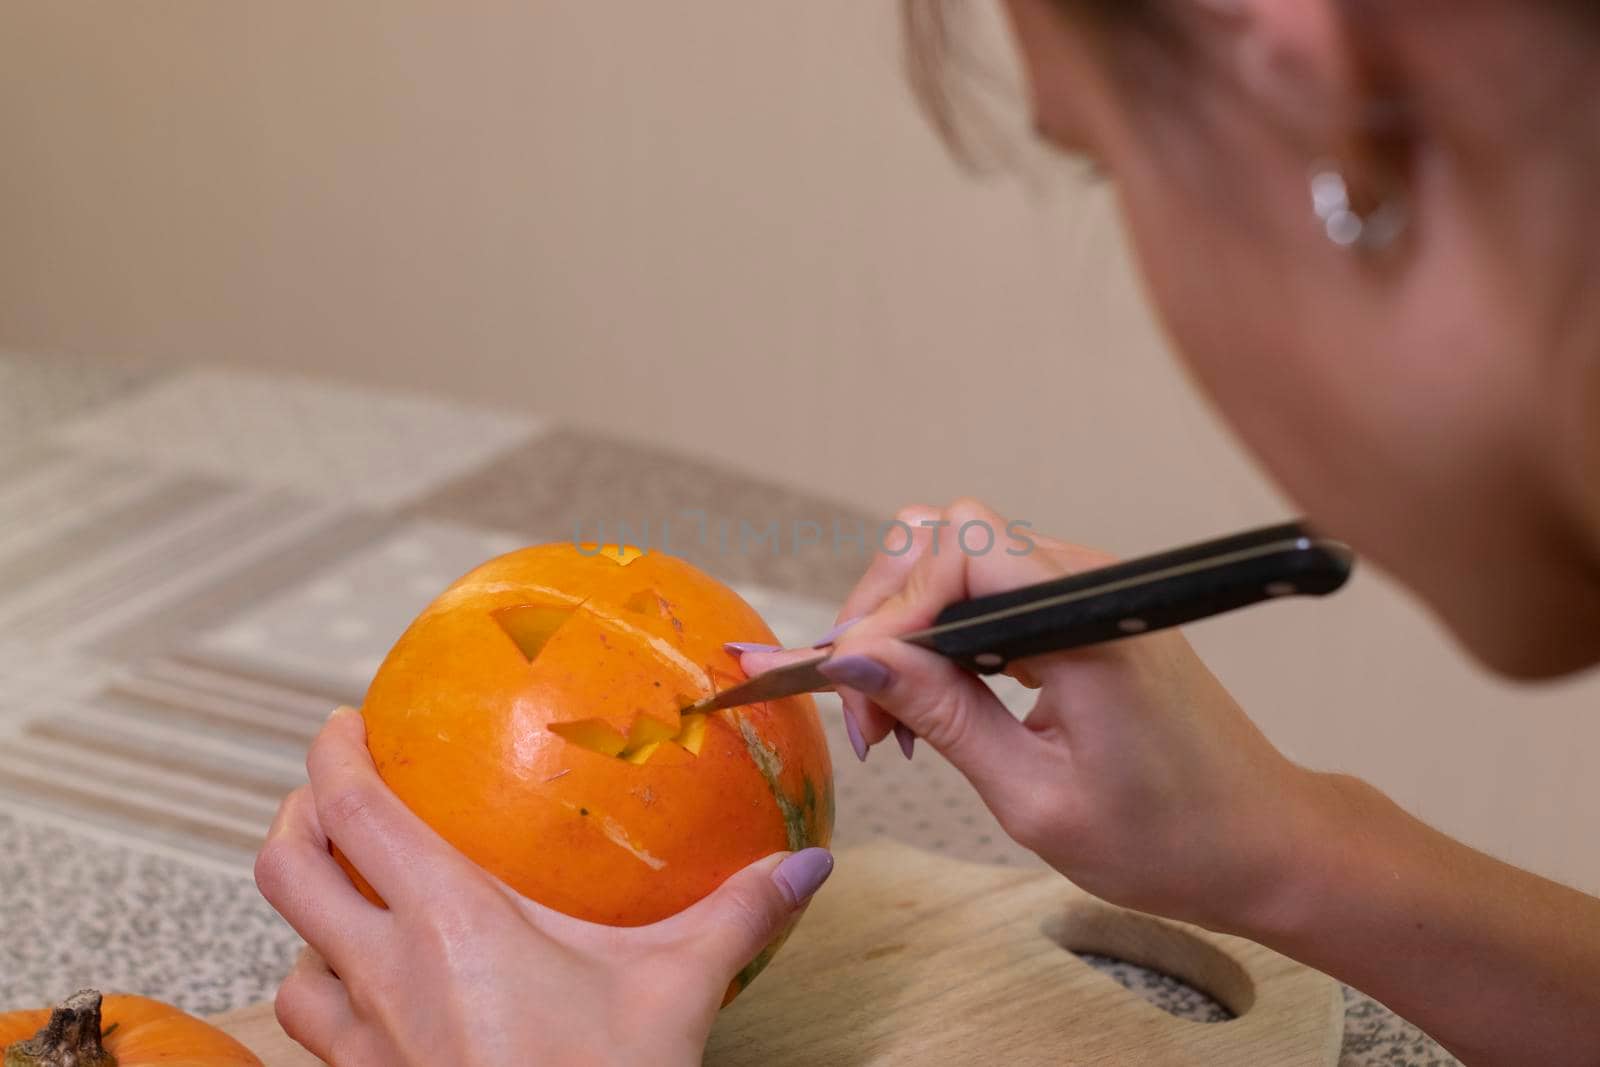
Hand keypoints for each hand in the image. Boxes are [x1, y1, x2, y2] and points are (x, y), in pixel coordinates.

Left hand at [255, 708, 832, 1066]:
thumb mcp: (679, 991)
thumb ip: (739, 913)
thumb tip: (808, 864)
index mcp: (447, 919)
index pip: (354, 810)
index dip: (333, 757)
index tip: (347, 725)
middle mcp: (383, 973)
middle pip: (286, 868)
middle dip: (296, 817)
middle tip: (331, 796)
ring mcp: (363, 1044)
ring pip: (290, 955)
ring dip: (307, 915)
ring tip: (347, 896)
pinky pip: (316, 1030)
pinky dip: (326, 993)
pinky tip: (372, 998)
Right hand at [742, 499, 1319, 931]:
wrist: (1263, 846)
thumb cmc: (1168, 840)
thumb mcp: (1033, 798)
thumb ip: (942, 715)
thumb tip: (856, 660)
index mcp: (1085, 625)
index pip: (955, 552)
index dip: (890, 613)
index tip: (858, 690)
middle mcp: (1088, 585)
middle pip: (945, 539)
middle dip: (886, 617)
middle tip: (868, 717)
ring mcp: (1088, 591)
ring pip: (959, 562)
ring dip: (911, 630)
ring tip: (896, 723)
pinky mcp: (1085, 611)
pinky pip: (991, 593)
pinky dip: (946, 638)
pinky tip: (934, 706)